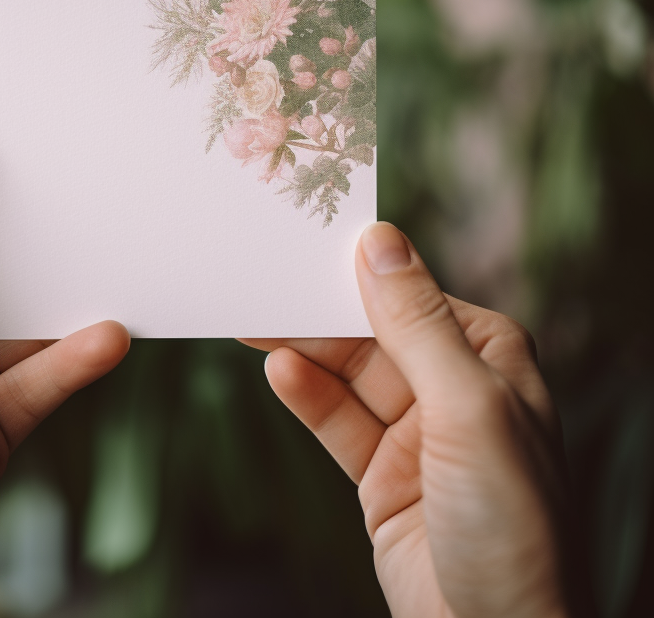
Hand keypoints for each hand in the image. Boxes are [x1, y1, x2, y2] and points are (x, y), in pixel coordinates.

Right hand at [243, 222, 578, 617]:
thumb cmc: (513, 526)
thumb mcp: (468, 408)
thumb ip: (417, 324)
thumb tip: (381, 240)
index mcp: (489, 357)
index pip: (410, 296)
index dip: (356, 271)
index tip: (303, 242)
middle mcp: (451, 386)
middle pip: (368, 331)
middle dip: (317, 312)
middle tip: (260, 283)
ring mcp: (413, 430)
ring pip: (344, 373)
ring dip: (301, 349)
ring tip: (252, 322)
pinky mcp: (380, 471)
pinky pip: (335, 419)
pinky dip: (305, 395)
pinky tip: (279, 371)